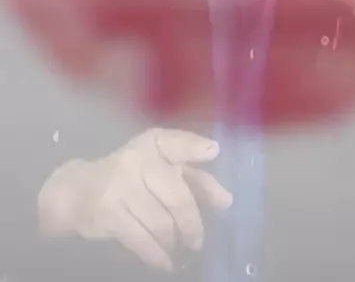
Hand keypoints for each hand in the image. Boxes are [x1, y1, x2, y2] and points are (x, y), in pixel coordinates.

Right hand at [37, 128, 232, 270]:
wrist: (78, 190)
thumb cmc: (131, 176)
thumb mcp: (160, 167)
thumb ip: (193, 177)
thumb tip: (226, 199)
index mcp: (152, 143)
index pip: (175, 143)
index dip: (194, 148)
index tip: (213, 153)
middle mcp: (136, 160)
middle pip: (176, 195)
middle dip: (192, 223)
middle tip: (197, 240)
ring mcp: (121, 187)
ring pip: (161, 222)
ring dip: (174, 240)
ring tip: (177, 247)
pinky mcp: (109, 214)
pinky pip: (141, 240)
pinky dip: (157, 255)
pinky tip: (165, 263)